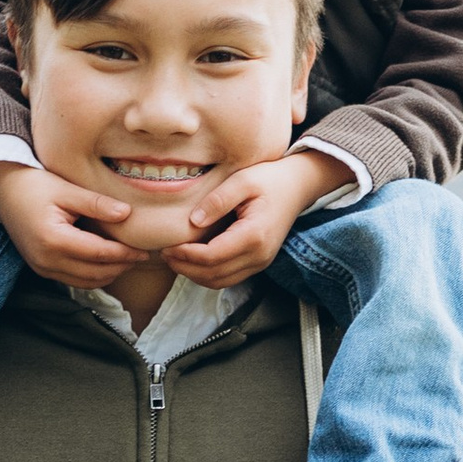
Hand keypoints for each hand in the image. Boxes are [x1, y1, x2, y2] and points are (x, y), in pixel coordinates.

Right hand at [0, 159, 140, 287]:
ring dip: (109, 274)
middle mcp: (46, 260)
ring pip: (86, 282)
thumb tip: (127, 214)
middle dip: (121, 266)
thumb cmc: (34, 184)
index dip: (125, 253)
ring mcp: (42, 268)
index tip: (145, 249)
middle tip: (141, 255)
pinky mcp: (41, 269)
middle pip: (95, 273)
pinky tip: (107, 263)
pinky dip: (93, 275)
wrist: (3, 189)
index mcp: (53, 239)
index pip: (99, 253)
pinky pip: (73, 280)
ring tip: (128, 260)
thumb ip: (97, 204)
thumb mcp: (67, 189)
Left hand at [169, 147, 351, 287]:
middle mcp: (259, 255)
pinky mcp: (258, 262)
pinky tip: (193, 260)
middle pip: (214, 275)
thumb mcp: (242, 180)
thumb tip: (194, 221)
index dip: (186, 255)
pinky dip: (207, 274)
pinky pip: (228, 277)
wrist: (297, 187)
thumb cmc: (269, 179)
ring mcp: (260, 262)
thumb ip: (218, 200)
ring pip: (220, 281)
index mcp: (254, 235)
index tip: (167, 246)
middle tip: (165, 254)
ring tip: (174, 259)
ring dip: (194, 275)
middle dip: (186, 268)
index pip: (213, 257)